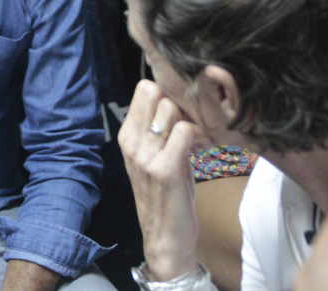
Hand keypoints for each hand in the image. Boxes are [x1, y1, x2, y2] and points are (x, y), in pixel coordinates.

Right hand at [118, 79, 200, 280]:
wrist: (165, 238)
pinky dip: (198, 137)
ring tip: (196, 140)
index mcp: (126, 135)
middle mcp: (131, 142)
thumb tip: (175, 98)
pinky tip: (200, 152)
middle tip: (191, 125)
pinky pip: (185, 131)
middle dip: (179, 104)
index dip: (166, 93)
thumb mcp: (153, 157)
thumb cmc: (164, 194)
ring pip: (171, 109)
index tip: (180, 110)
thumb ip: (158, 129)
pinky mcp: (165, 169)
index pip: (143, 88)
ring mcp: (145, 155)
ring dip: (190, 120)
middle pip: (157, 93)